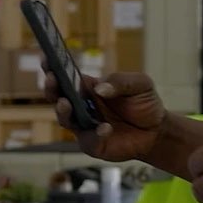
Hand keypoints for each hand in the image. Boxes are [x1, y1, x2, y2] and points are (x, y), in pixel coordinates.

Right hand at [43, 69, 166, 162]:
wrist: (157, 130)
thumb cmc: (145, 102)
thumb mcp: (139, 84)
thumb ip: (120, 82)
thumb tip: (99, 89)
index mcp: (88, 88)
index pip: (66, 76)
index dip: (53, 67)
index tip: (46, 57)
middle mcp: (82, 106)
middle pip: (58, 97)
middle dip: (52, 88)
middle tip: (51, 78)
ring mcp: (85, 126)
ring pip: (65, 119)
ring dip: (63, 111)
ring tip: (66, 103)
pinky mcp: (94, 145)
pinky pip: (89, 140)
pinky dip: (95, 134)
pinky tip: (106, 128)